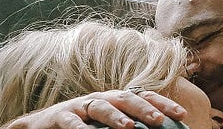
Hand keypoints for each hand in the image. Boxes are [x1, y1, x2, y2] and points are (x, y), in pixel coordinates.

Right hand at [4, 89, 186, 128]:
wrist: (40, 127)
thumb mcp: (106, 128)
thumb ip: (129, 128)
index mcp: (115, 101)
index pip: (143, 97)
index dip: (163, 103)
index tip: (182, 115)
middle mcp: (100, 99)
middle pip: (125, 98)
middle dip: (144, 108)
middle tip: (160, 120)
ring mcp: (80, 106)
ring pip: (101, 106)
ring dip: (116, 116)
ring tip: (129, 128)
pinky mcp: (60, 116)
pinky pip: (71, 122)